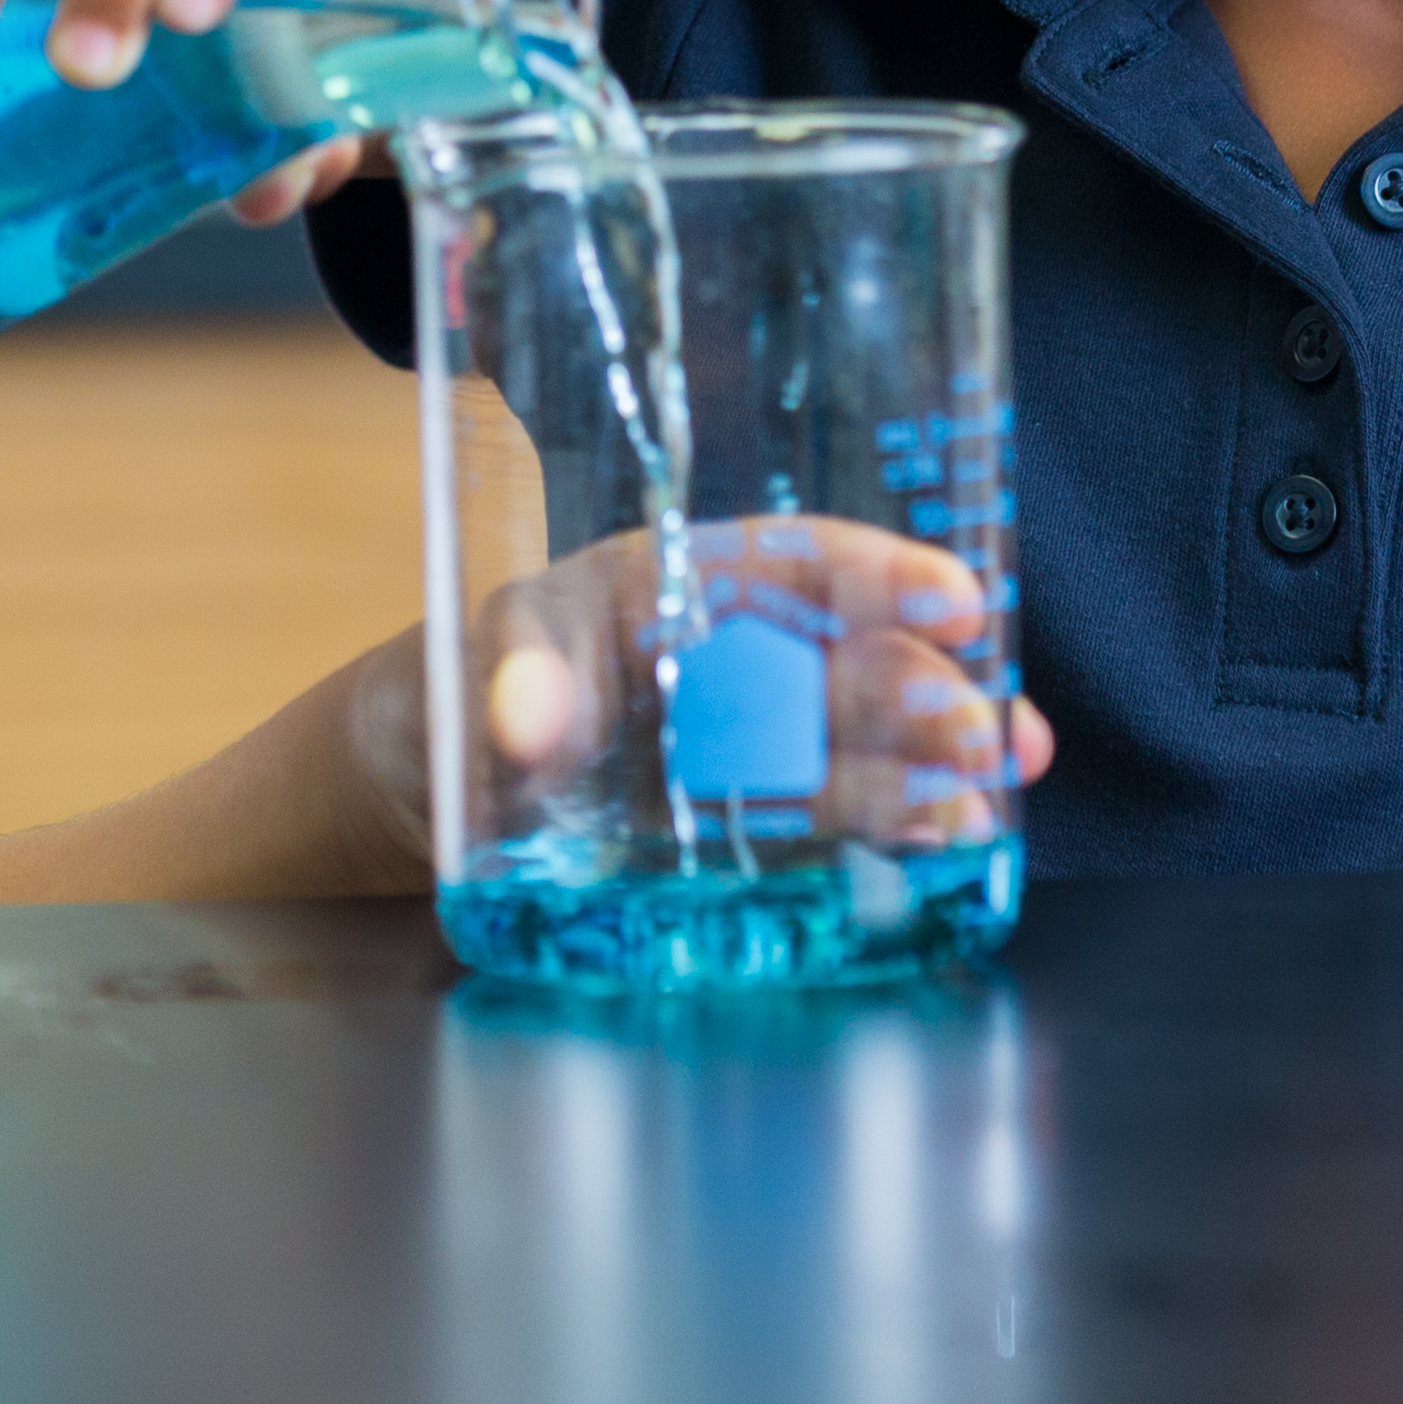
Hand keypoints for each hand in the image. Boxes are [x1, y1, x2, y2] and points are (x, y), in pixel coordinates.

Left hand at [463, 516, 1052, 847]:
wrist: (402, 796)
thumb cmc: (438, 695)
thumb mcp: (459, 674)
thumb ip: (504, 689)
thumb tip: (533, 724)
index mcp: (668, 585)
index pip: (786, 563)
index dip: (876, 575)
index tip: (958, 597)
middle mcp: (719, 658)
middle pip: (844, 660)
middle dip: (929, 690)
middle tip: (1000, 734)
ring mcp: (733, 744)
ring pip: (852, 741)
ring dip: (931, 764)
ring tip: (997, 795)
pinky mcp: (730, 825)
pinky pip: (822, 821)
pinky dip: (889, 829)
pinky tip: (949, 841)